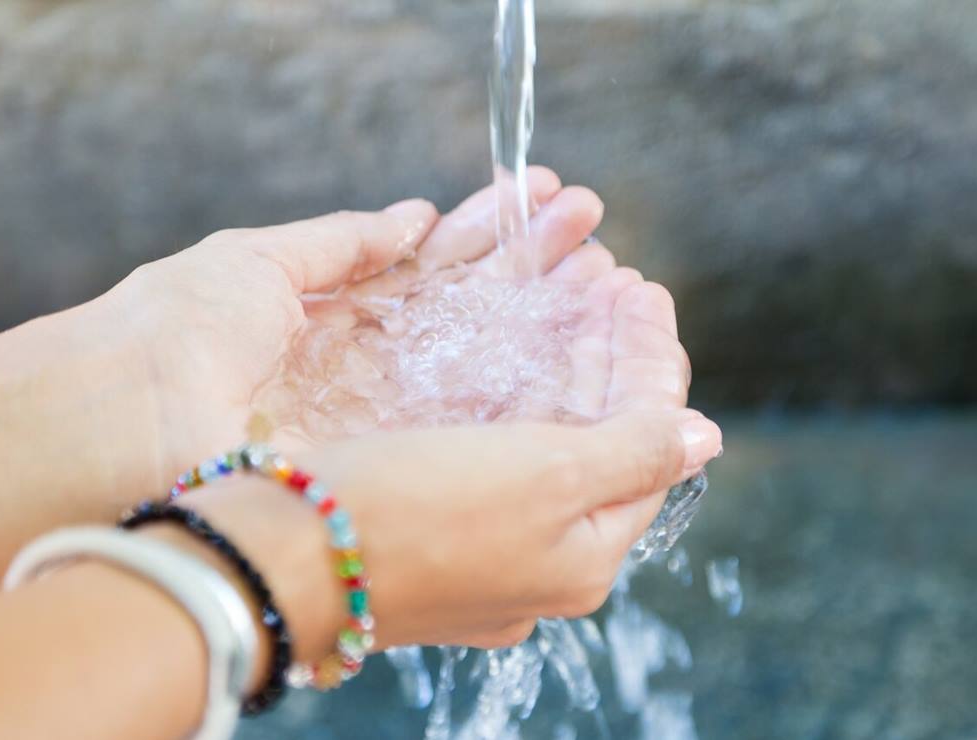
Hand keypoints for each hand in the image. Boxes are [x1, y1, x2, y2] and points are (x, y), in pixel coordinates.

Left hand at [92, 167, 604, 485]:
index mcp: (343, 313)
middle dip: (537, 269)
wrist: (120, 424)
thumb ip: (344, 243)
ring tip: (609, 279)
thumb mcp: (259, 261)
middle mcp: (376, 369)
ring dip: (548, 320)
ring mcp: (388, 417)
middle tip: (597, 238)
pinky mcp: (392, 460)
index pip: (440, 264)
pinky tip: (580, 347)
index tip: (550, 198)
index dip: (496, 231)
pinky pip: (473, 420)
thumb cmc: (174, 330)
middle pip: (475, 313)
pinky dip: (530, 385)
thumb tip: (414, 217)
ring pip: (488, 364)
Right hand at [180, 279, 721, 660]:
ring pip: (539, 437)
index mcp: (584, 555)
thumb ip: (632, 451)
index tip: (642, 288)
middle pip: (596, 438)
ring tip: (566, 291)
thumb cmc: (413, 515)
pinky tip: (500, 345)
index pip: (648, 442)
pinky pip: (487, 447)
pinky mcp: (427, 523)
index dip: (651, 358)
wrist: (274, 560)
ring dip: (558, 361)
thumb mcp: (546, 478)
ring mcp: (480, 544)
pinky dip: (503, 388)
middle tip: (610, 278)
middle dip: (605, 352)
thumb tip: (702, 435)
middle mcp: (539, 558)